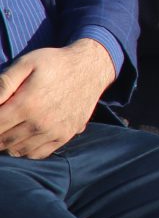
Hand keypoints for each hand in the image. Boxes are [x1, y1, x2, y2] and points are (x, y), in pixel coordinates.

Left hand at [0, 40, 114, 157]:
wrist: (91, 68)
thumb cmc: (55, 63)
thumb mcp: (26, 63)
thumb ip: (3, 83)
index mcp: (26, 104)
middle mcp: (39, 123)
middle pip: (2, 141)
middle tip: (1, 121)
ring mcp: (53, 132)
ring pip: (17, 150)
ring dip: (7, 143)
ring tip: (8, 130)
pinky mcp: (65, 136)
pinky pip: (37, 154)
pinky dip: (25, 151)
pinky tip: (23, 138)